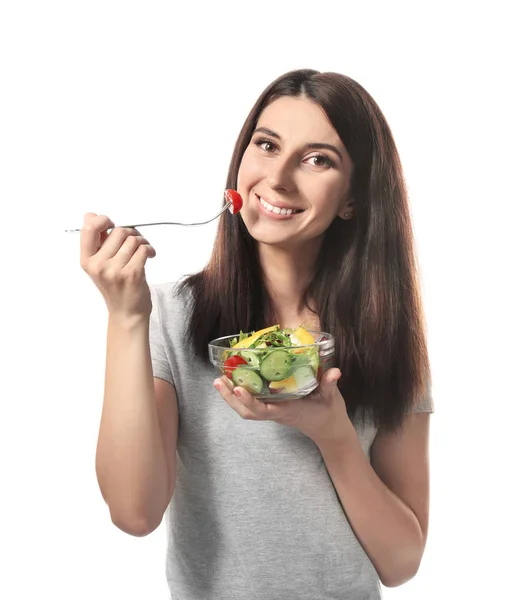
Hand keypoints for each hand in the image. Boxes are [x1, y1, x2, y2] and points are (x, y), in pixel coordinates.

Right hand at [80, 213, 155, 317]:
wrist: (127, 313)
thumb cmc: (115, 287)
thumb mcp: (100, 265)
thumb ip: (97, 240)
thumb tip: (90, 215)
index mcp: (87, 260)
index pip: (88, 229)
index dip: (102, 220)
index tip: (112, 224)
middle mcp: (98, 265)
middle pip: (118, 231)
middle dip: (131, 233)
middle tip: (135, 242)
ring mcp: (115, 270)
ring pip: (133, 239)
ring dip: (142, 242)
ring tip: (143, 250)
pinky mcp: (132, 274)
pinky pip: (143, 249)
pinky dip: (149, 249)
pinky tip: (149, 255)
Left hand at [213, 368, 354, 446]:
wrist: (329, 431)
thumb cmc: (328, 414)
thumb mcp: (331, 398)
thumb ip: (330, 384)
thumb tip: (335, 372)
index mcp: (287, 410)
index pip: (263, 410)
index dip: (249, 400)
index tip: (238, 388)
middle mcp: (276, 413)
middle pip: (247, 412)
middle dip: (231, 398)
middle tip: (218, 380)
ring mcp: (273, 412)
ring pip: (247, 410)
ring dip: (231, 397)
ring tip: (219, 381)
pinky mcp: (273, 409)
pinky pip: (252, 406)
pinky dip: (240, 396)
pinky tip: (234, 382)